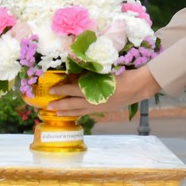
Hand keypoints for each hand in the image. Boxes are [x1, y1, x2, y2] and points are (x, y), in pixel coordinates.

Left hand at [44, 67, 159, 118]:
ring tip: (57, 114)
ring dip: (67, 112)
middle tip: (48, 107)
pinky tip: (76, 114)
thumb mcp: (104, 70)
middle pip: (72, 104)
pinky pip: (87, 112)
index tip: (51, 90)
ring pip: (79, 111)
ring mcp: (99, 106)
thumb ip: (90, 72)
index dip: (61, 90)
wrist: (138, 86)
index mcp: (93, 90)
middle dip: (59, 105)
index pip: (72, 90)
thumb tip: (76, 71)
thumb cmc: (122, 74)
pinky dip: (79, 113)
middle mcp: (94, 100)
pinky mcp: (104, 109)